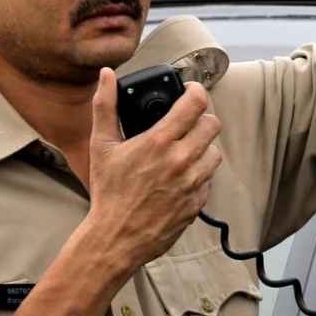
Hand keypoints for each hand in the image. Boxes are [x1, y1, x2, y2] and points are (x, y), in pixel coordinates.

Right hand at [79, 68, 221, 279]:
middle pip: (212, 124)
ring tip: (182, 152)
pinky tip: (179, 177)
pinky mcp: (197, 203)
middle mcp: (181, 160)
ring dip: (201, 148)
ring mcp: (192, 183)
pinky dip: (198, 174)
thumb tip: (106, 76)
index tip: (188, 92)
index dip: (195, 91)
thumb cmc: (108, 193)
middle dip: (199, 120)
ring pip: (214, 152)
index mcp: (159, 142)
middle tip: (184, 124)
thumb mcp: (101, 147)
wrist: (115, 239)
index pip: (196, 102)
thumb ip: (105, 107)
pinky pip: (209, 179)